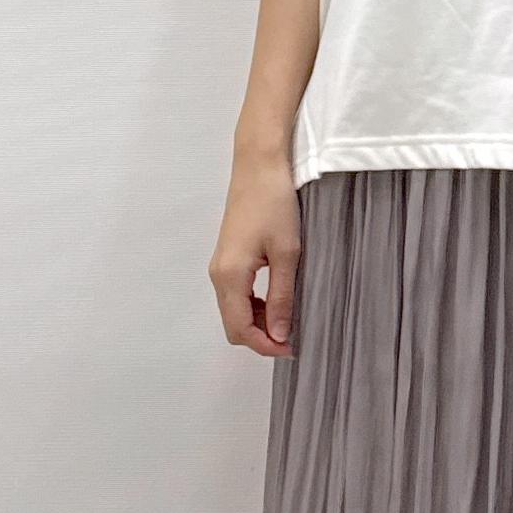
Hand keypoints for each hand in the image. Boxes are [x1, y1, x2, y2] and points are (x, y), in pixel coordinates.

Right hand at [208, 152, 300, 358]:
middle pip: (233, 324)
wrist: (259, 164)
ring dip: (259, 320)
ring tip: (290, 317)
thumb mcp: (287, 252)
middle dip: (261, 336)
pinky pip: (236, 293)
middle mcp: (218, 274)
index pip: (239, 330)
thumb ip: (282, 296)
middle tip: (294, 335)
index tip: (293, 348)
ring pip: (234, 310)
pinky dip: (255, 304)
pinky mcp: (228, 255)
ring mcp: (221, 264)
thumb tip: (281, 334)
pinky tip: (278, 297)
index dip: (265, 346)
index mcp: (229, 277)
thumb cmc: (275, 202)